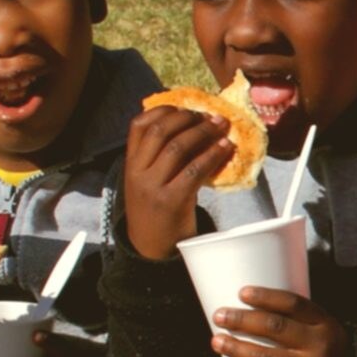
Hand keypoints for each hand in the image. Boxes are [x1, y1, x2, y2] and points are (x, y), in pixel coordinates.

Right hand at [125, 108, 236, 260]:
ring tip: (222, 127)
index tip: (186, 107)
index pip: (139, 125)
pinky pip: (195, 170)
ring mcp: (153, 187)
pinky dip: (213, 155)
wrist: (151, 250)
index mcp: (130, 164)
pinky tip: (226, 148)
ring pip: (178, 147)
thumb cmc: (156, 211)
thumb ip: (158, 158)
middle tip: (211, 116)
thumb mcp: (147, 181)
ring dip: (204, 132)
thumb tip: (193, 127)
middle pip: (161, 131)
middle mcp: (137, 172)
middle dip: (189, 118)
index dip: (164, 110)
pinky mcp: (172, 201)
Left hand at [211, 287, 349, 356]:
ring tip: (217, 341)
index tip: (242, 293)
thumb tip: (247, 306)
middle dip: (242, 321)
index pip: (294, 304)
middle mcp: (319, 346)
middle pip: (275, 328)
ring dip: (237, 349)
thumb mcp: (320, 326)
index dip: (266, 297)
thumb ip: (295, 318)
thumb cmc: (324, 348)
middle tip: (220, 316)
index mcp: (324, 323)